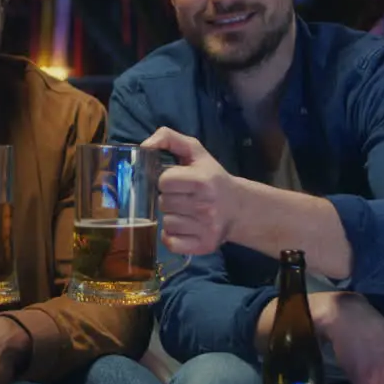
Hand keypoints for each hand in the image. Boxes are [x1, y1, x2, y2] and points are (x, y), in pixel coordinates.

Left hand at [142, 127, 240, 255]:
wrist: (239, 207)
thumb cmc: (212, 177)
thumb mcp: (195, 151)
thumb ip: (169, 138)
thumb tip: (144, 146)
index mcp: (203, 181)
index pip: (164, 182)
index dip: (165, 181)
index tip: (176, 182)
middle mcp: (205, 205)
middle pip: (164, 203)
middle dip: (169, 199)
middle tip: (182, 197)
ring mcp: (205, 228)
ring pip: (167, 223)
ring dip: (171, 217)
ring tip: (185, 212)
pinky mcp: (204, 245)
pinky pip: (171, 243)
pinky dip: (172, 237)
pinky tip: (183, 228)